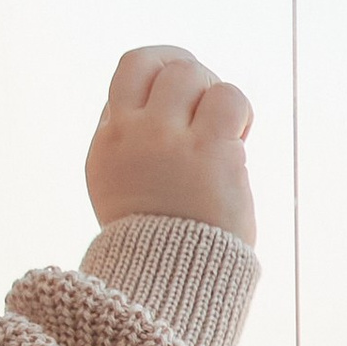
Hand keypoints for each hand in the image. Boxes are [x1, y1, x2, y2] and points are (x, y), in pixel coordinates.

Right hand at [85, 44, 255, 244]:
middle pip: (157, 62)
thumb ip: (133, 142)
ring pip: (190, 73)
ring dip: (215, 94)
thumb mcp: (121, 187)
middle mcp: (128, 137)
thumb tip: (164, 97)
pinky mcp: (207, 149)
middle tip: (204, 111)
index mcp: (106, 145)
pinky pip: (228, 97)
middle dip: (189, 74)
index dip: (160, 77)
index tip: (180, 103)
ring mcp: (165, 141)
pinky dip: (240, 111)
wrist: (170, 283)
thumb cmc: (157, 241)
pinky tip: (240, 139)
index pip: (129, 75)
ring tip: (223, 130)